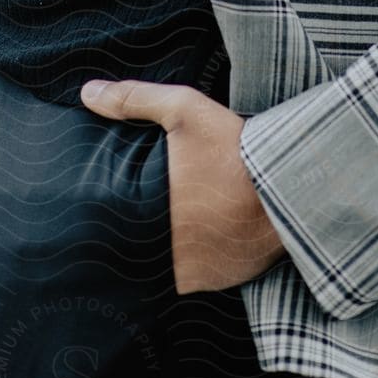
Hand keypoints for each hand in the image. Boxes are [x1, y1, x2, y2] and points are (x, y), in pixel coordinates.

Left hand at [79, 77, 287, 293]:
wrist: (289, 188)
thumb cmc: (233, 148)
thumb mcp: (185, 111)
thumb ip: (135, 99)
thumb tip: (88, 93)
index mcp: (148, 214)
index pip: (108, 224)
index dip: (112, 211)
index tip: (123, 198)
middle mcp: (163, 253)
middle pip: (131, 246)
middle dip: (136, 229)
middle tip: (150, 207)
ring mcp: (189, 275)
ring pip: (158, 266)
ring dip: (161, 249)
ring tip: (176, 221)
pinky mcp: (214, 284)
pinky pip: (189, 278)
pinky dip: (190, 261)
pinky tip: (200, 236)